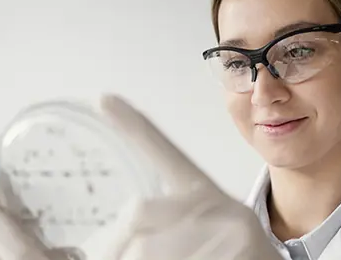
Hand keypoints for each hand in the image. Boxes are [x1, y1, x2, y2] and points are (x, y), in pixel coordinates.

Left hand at [0, 95, 281, 259]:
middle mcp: (216, 205)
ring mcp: (228, 228)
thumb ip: (161, 223)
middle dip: (119, 243)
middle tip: (122, 255)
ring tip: (177, 258)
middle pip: (136, 212)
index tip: (103, 98)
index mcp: (202, 194)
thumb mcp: (202, 230)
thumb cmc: (229, 253)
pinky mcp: (237, 250)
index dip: (133, 125)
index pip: (164, 152)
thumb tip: (124, 226)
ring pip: (145, 246)